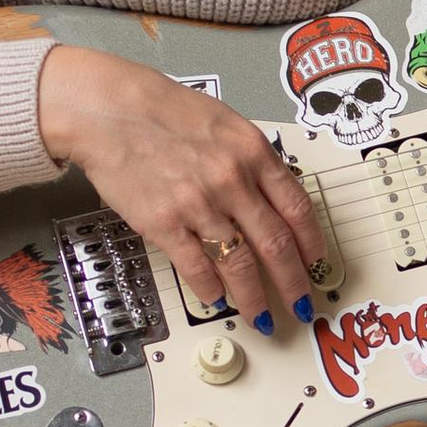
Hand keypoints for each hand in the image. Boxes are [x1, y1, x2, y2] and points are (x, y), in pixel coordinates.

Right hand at [37, 44, 329, 326]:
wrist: (110, 110)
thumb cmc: (163, 111)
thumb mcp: (227, 124)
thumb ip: (254, 161)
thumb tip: (276, 197)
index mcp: (254, 153)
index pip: (298, 209)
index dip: (311, 244)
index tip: (316, 264)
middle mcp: (232, 180)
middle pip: (276, 244)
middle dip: (293, 283)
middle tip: (301, 304)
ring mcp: (198, 204)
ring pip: (240, 264)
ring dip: (254, 297)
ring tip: (260, 315)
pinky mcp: (163, 223)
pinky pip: (196, 267)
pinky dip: (210, 288)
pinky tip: (217, 298)